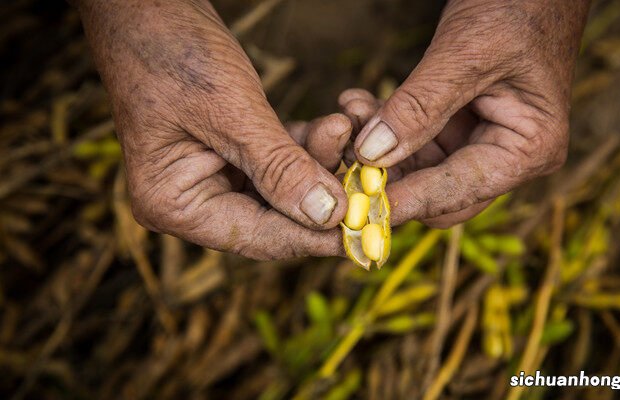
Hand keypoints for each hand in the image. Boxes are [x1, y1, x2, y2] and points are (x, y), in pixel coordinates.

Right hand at [75, 0, 349, 258]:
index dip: (314, 237)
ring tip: (344, 128)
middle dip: (324, 192)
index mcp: (174, 204)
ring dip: (319, 160)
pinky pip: (280, 160)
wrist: (146, 4)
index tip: (366, 231)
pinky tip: (334, 124)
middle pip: (275, 217)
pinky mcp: (232, 152)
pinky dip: (306, 144)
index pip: (258, 237)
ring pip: (284, 188)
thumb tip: (330, 215)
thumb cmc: (171, 51)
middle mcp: (193, 200)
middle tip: (370, 178)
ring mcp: (213, 176)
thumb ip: (280, 168)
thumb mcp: (229, 111)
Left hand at [350, 1, 589, 227]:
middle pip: (437, 194)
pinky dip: (385, 128)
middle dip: (390, 176)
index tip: (360, 207)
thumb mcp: (466, 53)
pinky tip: (359, 105)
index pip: (458, 191)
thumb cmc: (516, 9)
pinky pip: (413, 145)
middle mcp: (507, 158)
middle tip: (345, 157)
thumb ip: (419, 106)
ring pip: (417, 171)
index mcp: (529, 150)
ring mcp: (480, 145)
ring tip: (350, 113)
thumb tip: (371, 153)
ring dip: (379, 149)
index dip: (408, 200)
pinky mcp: (458, 130)